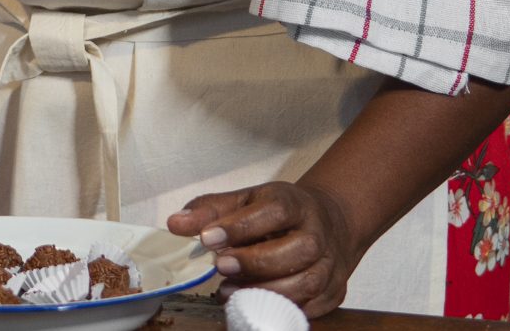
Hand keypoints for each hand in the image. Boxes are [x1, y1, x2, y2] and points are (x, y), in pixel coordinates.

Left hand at [168, 180, 359, 317]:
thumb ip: (210, 211)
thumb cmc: (276, 213)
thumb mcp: (244, 201)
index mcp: (295, 203)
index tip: (207, 238)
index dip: (241, 226)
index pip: (274, 211)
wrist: (327, 224)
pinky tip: (253, 304)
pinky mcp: (333, 292)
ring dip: (266, 290)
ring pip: (307, 282)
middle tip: (221, 266)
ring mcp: (330, 264)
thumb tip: (176, 224)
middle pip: (299, 249)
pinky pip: (311, 307)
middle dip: (256, 261)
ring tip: (229, 290)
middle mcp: (318, 232)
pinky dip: (281, 308)